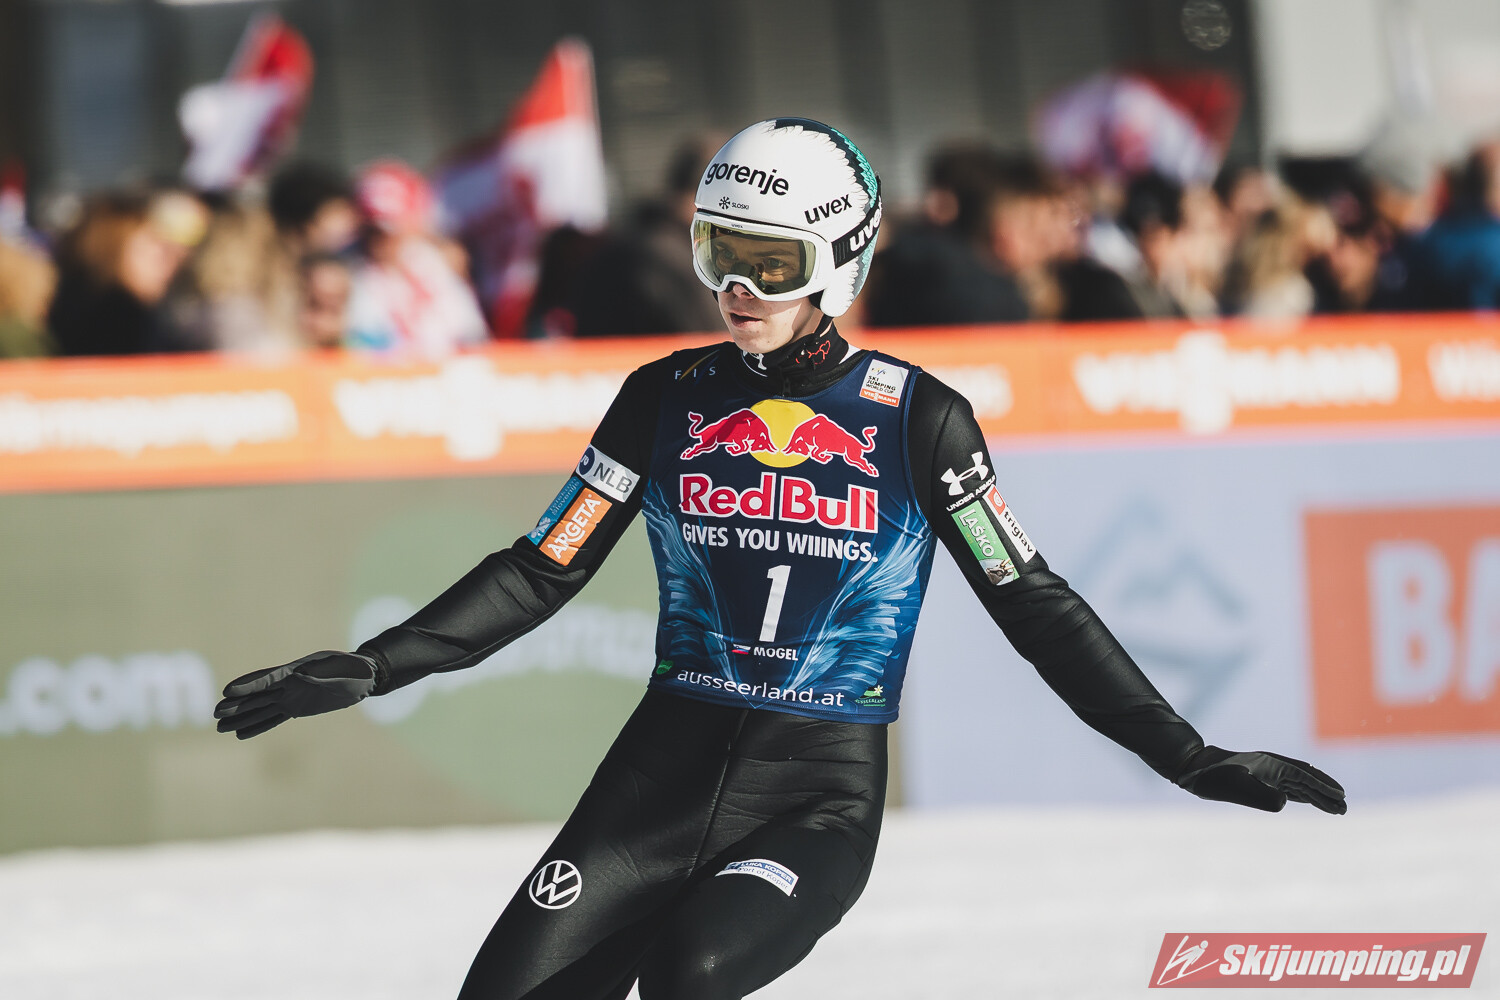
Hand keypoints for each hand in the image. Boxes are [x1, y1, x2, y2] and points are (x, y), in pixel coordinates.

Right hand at [214, 651, 377, 739]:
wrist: (363, 677)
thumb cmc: (355, 669)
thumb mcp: (344, 668)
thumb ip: (324, 673)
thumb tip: (303, 677)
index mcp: (296, 671)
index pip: (267, 679)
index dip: (248, 685)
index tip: (228, 692)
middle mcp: (288, 684)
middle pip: (257, 695)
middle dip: (236, 704)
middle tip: (215, 713)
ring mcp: (290, 697)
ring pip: (260, 709)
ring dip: (241, 718)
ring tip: (219, 727)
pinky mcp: (296, 708)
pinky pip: (273, 718)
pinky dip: (257, 726)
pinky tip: (241, 733)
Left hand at [1175, 745, 1346, 814]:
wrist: (1194, 768)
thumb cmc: (1213, 777)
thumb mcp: (1236, 787)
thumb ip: (1262, 796)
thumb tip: (1284, 802)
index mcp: (1271, 765)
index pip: (1304, 778)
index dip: (1323, 788)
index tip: (1341, 797)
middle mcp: (1273, 768)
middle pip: (1307, 781)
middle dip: (1326, 794)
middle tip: (1345, 808)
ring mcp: (1268, 773)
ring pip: (1299, 786)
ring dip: (1317, 796)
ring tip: (1336, 808)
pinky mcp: (1261, 781)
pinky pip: (1288, 788)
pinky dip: (1303, 795)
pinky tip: (1310, 801)